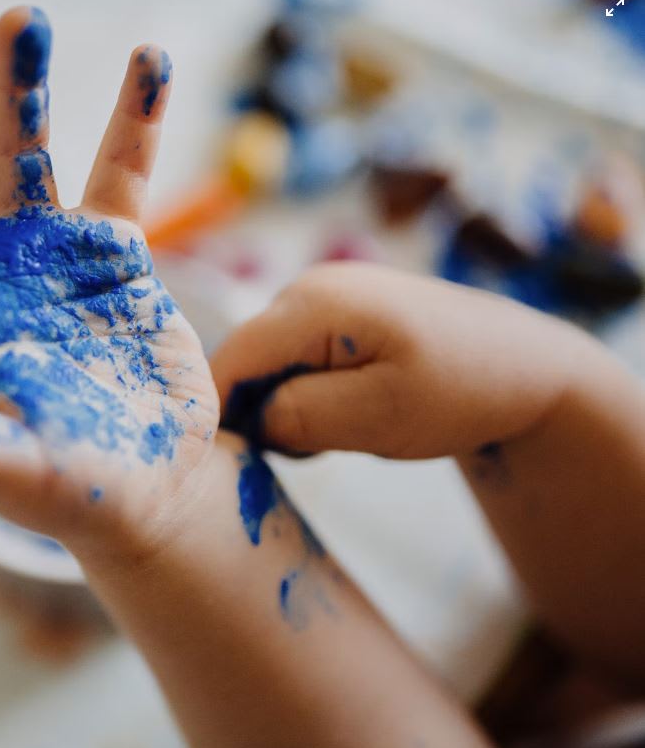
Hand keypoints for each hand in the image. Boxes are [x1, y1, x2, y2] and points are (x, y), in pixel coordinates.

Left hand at [0, 7, 217, 560]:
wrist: (158, 480)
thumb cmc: (75, 491)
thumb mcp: (4, 469)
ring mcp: (42, 256)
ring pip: (17, 156)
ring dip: (19, 90)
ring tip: (24, 20)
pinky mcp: (108, 250)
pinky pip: (118, 171)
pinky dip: (133, 120)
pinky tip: (150, 61)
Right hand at [211, 262, 595, 458]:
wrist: (528, 367)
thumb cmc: (461, 392)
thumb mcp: (378, 417)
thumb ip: (298, 416)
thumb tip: (248, 419)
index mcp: (314, 303)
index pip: (230, 360)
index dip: (220, 414)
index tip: (241, 461)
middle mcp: (308, 287)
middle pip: (245, 361)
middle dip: (261, 412)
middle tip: (312, 451)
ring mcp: (323, 295)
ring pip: (268, 364)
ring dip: (286, 407)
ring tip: (341, 432)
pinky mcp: (337, 313)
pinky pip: (294, 359)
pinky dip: (306, 394)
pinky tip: (348, 412)